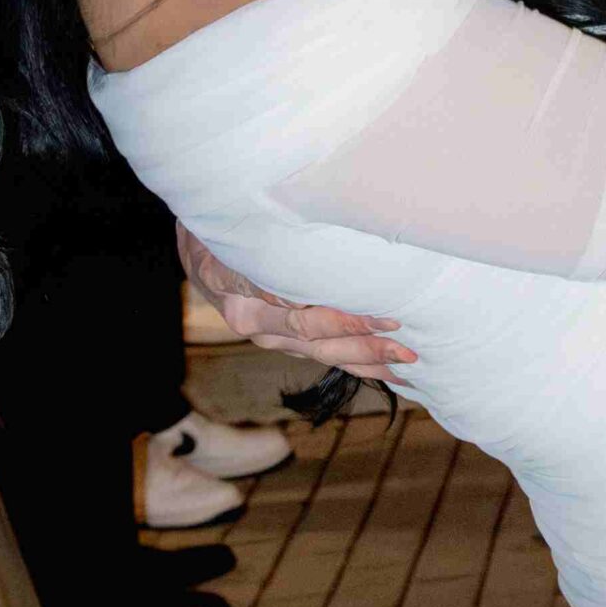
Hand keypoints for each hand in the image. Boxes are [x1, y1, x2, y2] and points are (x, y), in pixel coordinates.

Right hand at [177, 223, 415, 377]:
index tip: (385, 318)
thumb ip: (250, 272)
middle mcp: (262, 330)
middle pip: (320, 345)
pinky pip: (324, 355)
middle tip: (407, 348)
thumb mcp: (225, 244)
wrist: (196, 248)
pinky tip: (389, 371)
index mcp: (248, 308)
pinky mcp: (285, 338)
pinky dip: (358, 364)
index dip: (346, 322)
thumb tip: (288, 299)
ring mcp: (274, 337)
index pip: (304, 321)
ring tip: (409, 364)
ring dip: (368, 361)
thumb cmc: (217, 235)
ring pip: (325, 355)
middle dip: (366, 347)